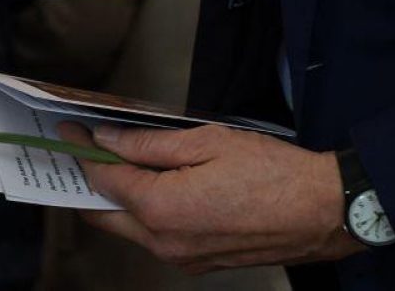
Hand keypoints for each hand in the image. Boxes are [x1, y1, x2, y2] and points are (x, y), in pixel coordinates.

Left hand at [59, 123, 364, 272]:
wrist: (325, 212)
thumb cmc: (273, 173)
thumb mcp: (205, 142)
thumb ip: (148, 144)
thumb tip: (108, 140)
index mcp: (161, 208)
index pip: (103, 179)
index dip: (82, 152)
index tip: (70, 133)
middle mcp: (165, 242)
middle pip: (105, 213)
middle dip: (88, 182)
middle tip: (81, 151)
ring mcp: (183, 258)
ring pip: (130, 228)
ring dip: (116, 199)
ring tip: (114, 163)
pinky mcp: (200, 262)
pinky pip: (157, 238)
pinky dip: (144, 213)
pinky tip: (150, 186)